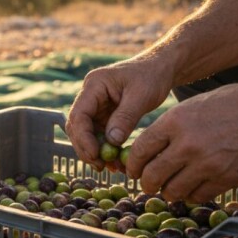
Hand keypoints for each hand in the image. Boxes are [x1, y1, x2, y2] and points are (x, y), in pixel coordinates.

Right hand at [66, 54, 175, 169]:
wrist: (160, 68)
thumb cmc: (151, 76)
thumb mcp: (141, 95)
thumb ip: (125, 117)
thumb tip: (112, 141)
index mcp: (94, 85)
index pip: (79, 113)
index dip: (83, 137)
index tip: (95, 155)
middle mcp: (90, 95)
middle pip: (77, 126)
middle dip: (86, 148)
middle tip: (100, 166)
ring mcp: (96, 106)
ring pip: (86, 133)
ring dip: (95, 151)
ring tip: (110, 168)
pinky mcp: (104, 115)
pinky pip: (99, 135)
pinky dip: (105, 149)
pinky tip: (116, 162)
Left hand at [125, 82, 237, 202]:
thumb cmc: (231, 105)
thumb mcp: (192, 106)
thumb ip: (169, 128)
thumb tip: (146, 149)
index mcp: (175, 122)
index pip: (141, 150)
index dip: (133, 164)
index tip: (133, 170)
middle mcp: (188, 145)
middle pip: (153, 175)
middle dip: (147, 183)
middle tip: (148, 184)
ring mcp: (207, 165)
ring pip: (173, 191)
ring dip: (169, 192)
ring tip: (170, 187)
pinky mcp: (225, 179)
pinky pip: (198, 197)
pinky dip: (192, 195)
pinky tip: (193, 187)